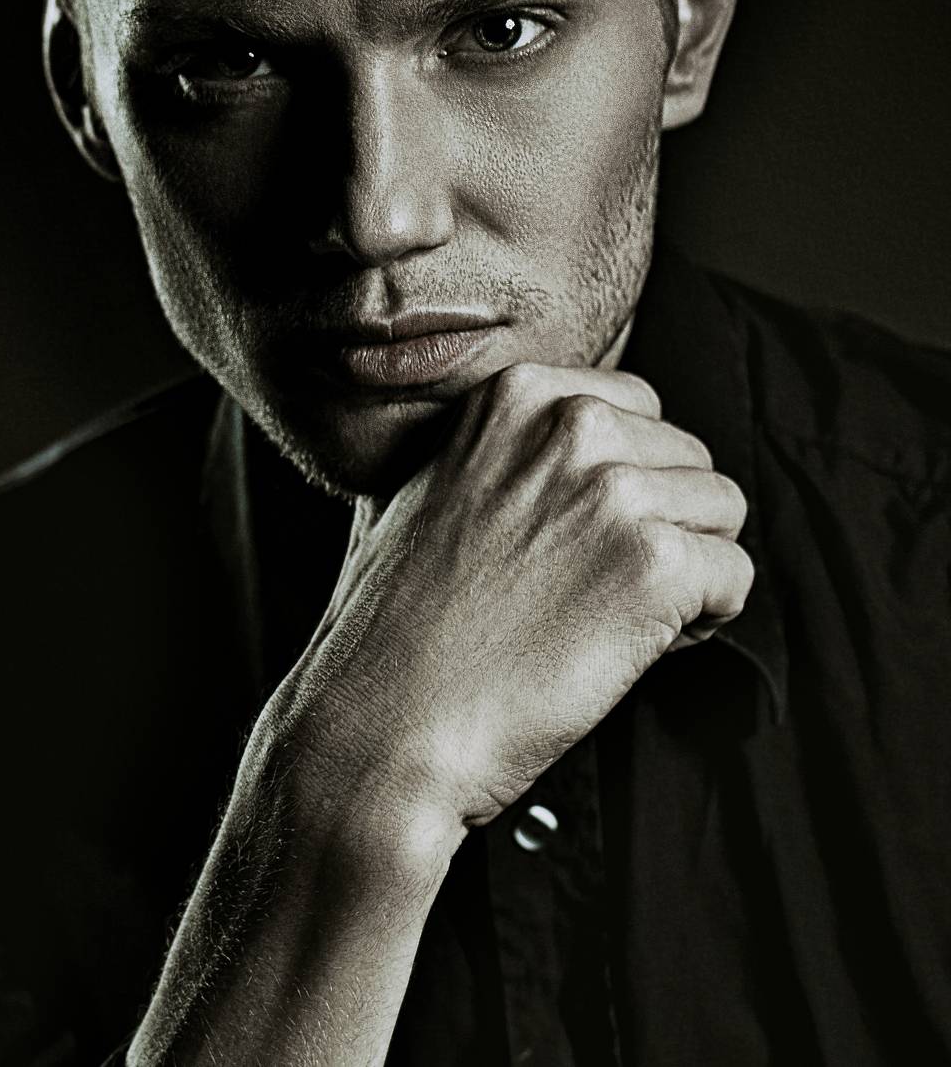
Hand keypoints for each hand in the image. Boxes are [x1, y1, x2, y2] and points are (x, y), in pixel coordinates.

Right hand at [267, 362, 751, 849]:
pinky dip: (701, 622)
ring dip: (687, 572)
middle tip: (593, 589)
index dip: (623, 483)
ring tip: (609, 619)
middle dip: (661, 524)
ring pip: (722, 513)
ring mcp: (615, 491)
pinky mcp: (656, 565)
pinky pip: (734, 578)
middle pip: (687, 459)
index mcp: (516, 393)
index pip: (639, 410)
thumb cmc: (397, 623)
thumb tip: (568, 439)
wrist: (384, 724)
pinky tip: (628, 648)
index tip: (580, 538)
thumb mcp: (427, 485)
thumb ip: (501, 446)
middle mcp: (571, 424)